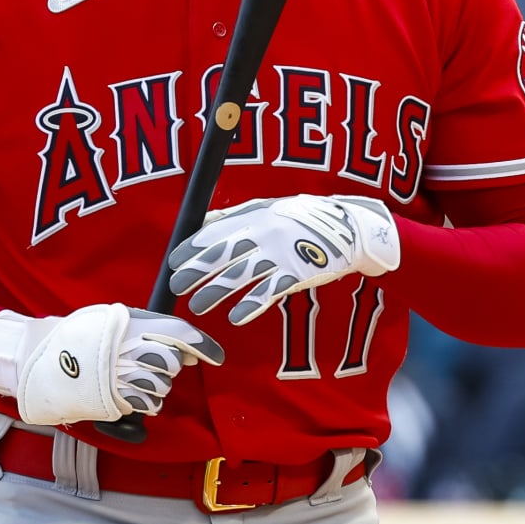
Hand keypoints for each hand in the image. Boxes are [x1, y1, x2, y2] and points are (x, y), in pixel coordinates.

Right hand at [0, 304, 224, 426]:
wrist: (40, 358)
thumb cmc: (77, 337)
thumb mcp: (113, 319)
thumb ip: (150, 329)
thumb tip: (187, 350)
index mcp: (132, 323)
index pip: (180, 332)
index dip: (203, 346)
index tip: (216, 357)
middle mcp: (132, 349)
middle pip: (172, 363)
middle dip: (165, 365)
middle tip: (142, 362)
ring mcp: (125, 375)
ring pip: (162, 386)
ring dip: (152, 385)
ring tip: (124, 376)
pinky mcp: (118, 399)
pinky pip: (149, 405)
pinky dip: (143, 402)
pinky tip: (123, 391)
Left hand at [167, 195, 399, 325]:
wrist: (350, 227)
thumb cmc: (304, 217)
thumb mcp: (270, 206)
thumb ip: (238, 216)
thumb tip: (204, 224)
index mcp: (256, 215)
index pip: (215, 232)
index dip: (192, 248)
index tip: (174, 262)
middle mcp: (265, 233)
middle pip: (222, 254)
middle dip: (195, 271)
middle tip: (176, 286)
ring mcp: (281, 254)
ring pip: (240, 275)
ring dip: (215, 292)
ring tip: (197, 306)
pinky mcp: (297, 274)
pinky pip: (269, 292)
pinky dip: (251, 305)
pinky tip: (235, 317)